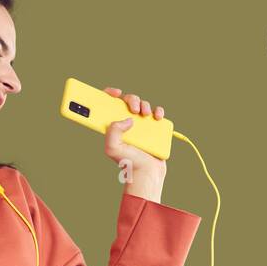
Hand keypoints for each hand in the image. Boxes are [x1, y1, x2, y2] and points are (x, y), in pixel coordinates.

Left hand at [102, 86, 167, 201]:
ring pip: (142, 104)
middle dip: (131, 99)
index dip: (109, 94)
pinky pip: (157, 113)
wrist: (146, 172)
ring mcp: (140, 124)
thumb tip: (126, 119)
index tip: (115, 93)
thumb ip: (113, 131)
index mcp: (113, 125)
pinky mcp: (153, 128)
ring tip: (146, 115)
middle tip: (134, 110)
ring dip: (145, 104)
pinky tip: (157, 117)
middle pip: (127, 100)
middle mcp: (125, 123)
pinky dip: (158, 111)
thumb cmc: (127, 162)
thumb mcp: (112, 148)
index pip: (108, 104)